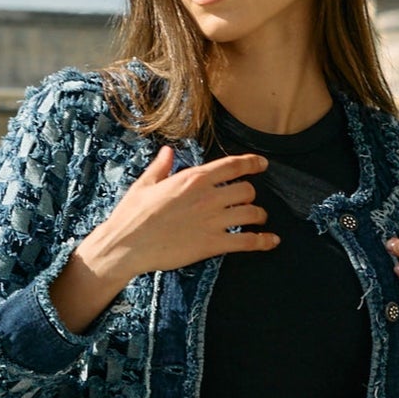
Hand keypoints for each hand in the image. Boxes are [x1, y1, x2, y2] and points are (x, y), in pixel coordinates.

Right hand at [48, 146, 273, 333]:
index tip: (262, 164)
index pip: (232, 165)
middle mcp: (207, 197)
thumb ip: (161, 166)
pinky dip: (263, 241)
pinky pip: (247, 241)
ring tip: (258, 219)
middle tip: (249, 201)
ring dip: (259, 216)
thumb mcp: (145, 184)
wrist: (126, 245)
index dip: (252, 163)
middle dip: (251, 195)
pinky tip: (272, 241)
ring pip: (252, 213)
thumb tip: (167, 151)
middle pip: (247, 190)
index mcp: (193, 178)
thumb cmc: (132, 214)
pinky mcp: (213, 244)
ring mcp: (212, 221)